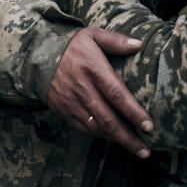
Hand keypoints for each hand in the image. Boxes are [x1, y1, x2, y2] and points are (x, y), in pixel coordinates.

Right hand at [47, 27, 152, 158]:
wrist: (37, 56)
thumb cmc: (71, 45)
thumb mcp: (93, 35)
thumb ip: (116, 40)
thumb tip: (139, 44)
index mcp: (94, 69)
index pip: (117, 95)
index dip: (133, 112)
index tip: (149, 126)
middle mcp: (83, 89)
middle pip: (108, 119)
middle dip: (128, 137)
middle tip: (145, 151)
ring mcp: (72, 102)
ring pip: (97, 127)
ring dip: (116, 140)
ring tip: (135, 148)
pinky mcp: (64, 110)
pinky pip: (84, 128)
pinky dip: (100, 135)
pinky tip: (114, 137)